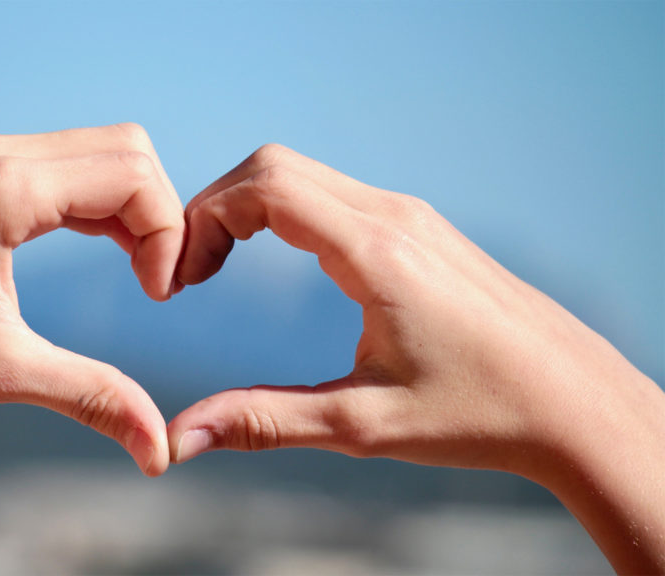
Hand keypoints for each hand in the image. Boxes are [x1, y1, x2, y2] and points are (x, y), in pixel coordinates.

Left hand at [0, 123, 184, 475]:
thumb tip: (160, 451)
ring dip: (130, 207)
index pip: (135, 177)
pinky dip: (96, 201)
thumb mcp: (0, 372)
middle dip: (159, 214)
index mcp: (8, 189)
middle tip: (154, 281)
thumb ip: (90, 396)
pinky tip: (99, 248)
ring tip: (136, 271)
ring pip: (97, 152)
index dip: (168, 235)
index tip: (158, 296)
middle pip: (127, 151)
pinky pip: (62, 165)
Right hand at [167, 144, 664, 572]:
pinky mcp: (420, 229)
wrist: (575, 403)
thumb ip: (265, 422)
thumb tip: (181, 439)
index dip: (204, 219)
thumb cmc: (480, 414)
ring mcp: (411, 217)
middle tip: (189, 272)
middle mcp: (394, 217)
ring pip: (304, 174)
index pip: (266, 187)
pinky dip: (283, 211)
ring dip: (248, 207)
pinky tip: (273, 260)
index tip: (181, 277)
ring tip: (217, 266)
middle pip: (275, 166)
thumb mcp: (361, 425)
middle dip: (215, 207)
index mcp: (377, 252)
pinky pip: (334, 193)